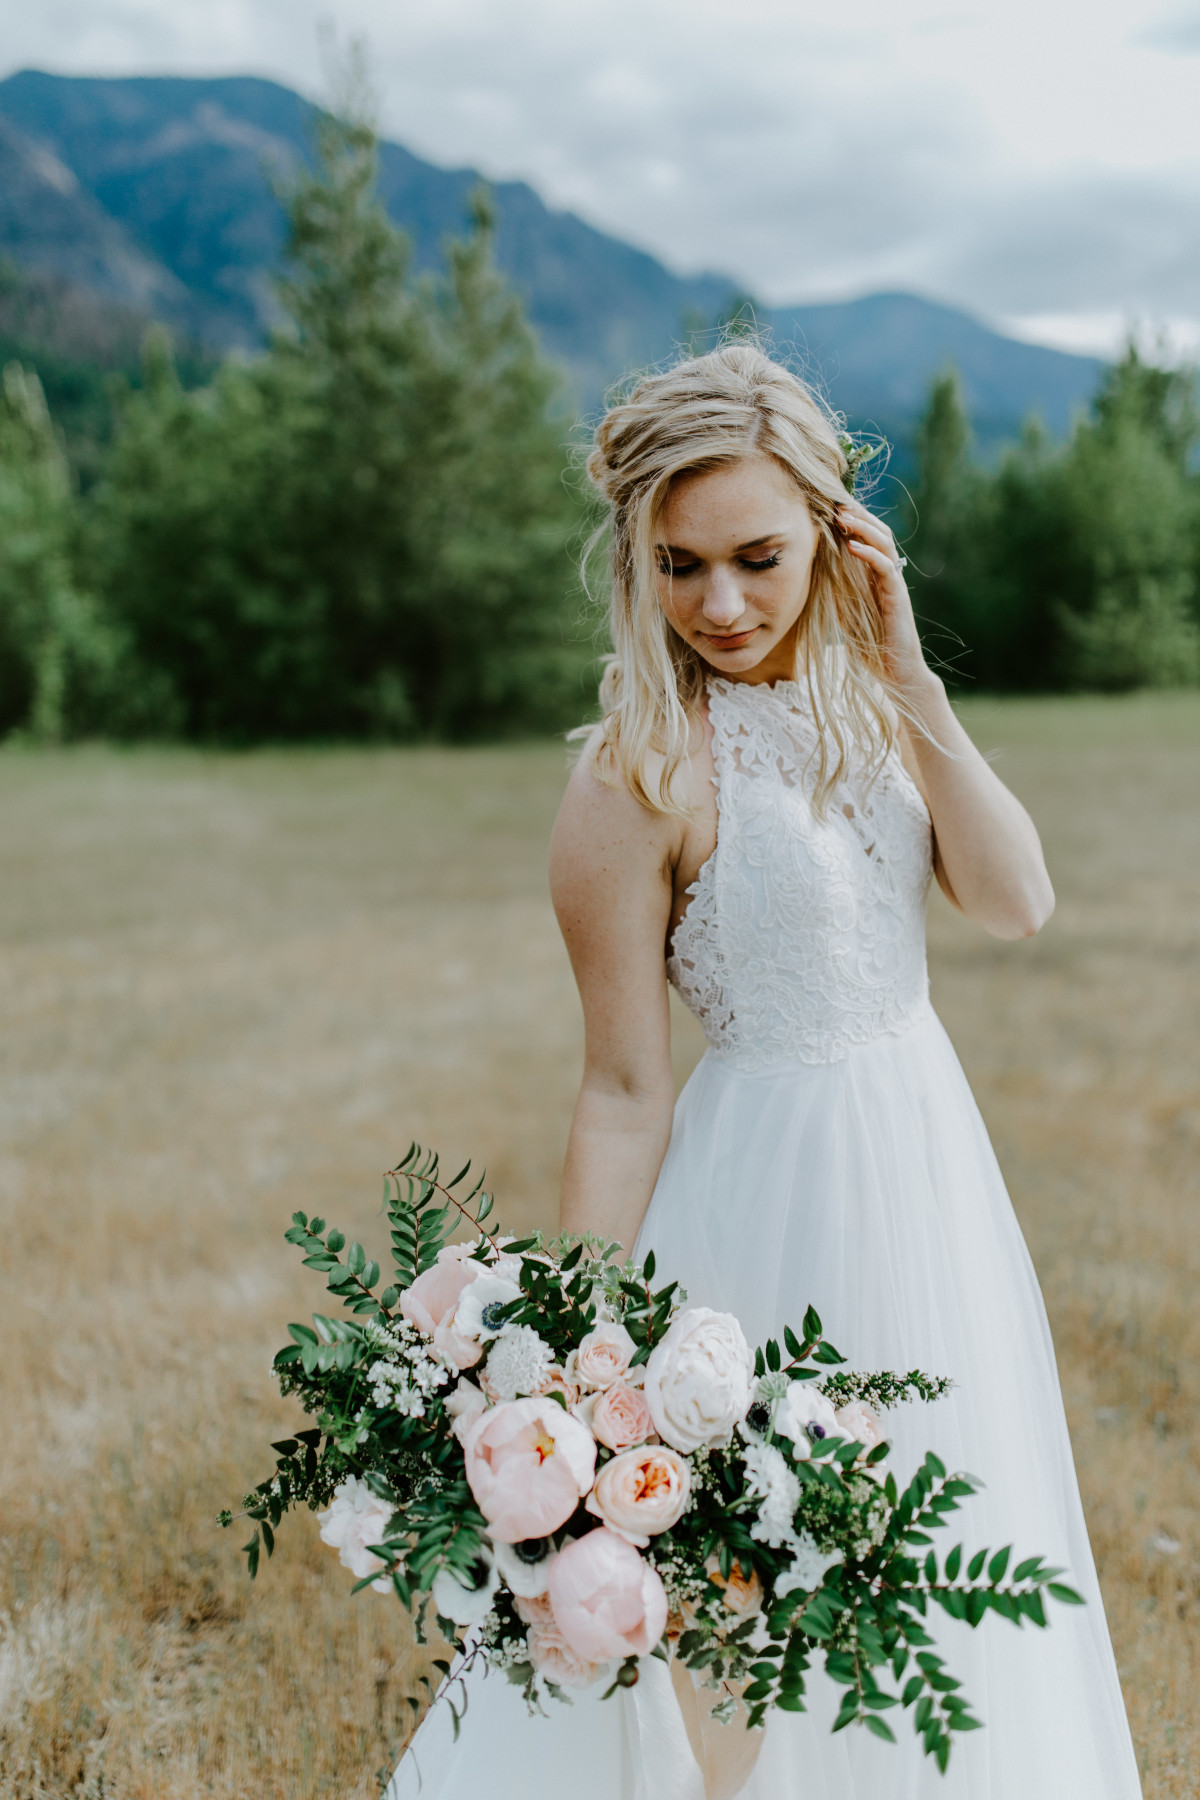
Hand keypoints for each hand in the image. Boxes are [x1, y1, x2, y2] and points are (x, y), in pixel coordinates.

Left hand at [836, 499, 932, 699]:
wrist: (894, 671)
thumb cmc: (869, 643)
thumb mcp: (845, 609)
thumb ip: (836, 588)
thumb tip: (813, 568)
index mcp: (874, 575)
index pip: (866, 537)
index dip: (850, 520)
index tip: (828, 506)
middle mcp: (886, 574)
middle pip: (877, 532)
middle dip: (857, 514)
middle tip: (834, 500)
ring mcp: (894, 584)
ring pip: (884, 543)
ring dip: (863, 526)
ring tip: (842, 516)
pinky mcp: (898, 596)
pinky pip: (886, 567)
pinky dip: (869, 554)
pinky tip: (851, 545)